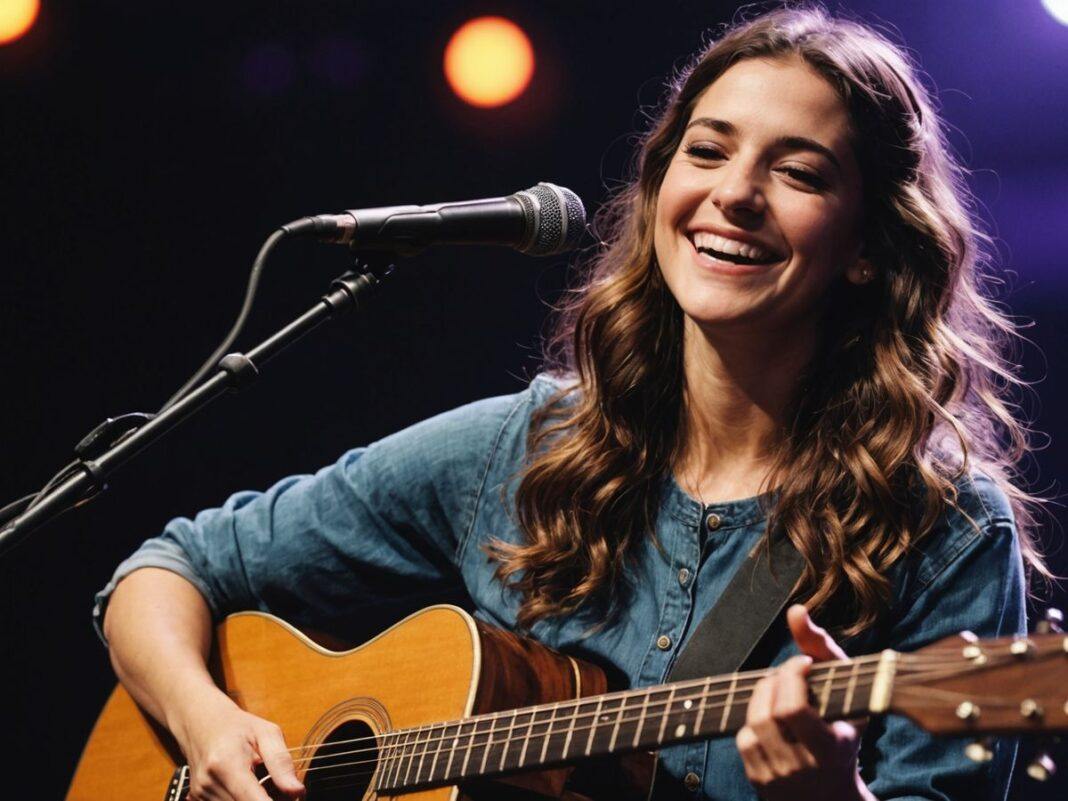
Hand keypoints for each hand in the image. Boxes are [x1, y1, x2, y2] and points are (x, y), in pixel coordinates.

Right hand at [172, 691, 305, 800]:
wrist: (203, 722)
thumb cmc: (238, 726)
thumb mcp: (267, 733)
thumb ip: (281, 763)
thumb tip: (297, 791)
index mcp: (226, 763)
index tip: (291, 799)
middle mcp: (209, 782)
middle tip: (282, 789)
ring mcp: (201, 793)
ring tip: (265, 783)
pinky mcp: (198, 799)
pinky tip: (251, 789)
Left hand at [735, 604, 872, 800]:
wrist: (834, 795)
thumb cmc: (844, 730)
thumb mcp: (848, 692)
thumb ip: (820, 647)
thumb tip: (795, 609)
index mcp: (831, 749)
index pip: (792, 710)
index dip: (790, 677)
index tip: (802, 664)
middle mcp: (803, 768)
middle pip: (768, 714)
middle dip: (774, 682)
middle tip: (788, 674)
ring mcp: (779, 777)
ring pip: (751, 725)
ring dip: (762, 697)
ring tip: (779, 691)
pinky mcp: (760, 782)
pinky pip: (743, 740)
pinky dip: (754, 720)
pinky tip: (772, 716)